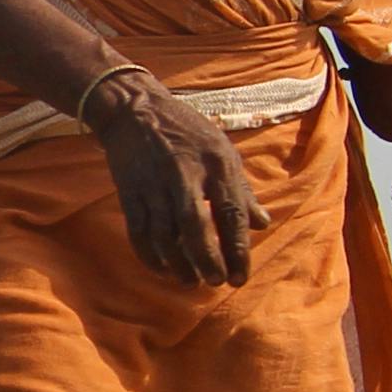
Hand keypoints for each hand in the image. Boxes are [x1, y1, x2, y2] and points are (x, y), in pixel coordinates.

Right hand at [83, 68, 263, 285]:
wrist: (134, 110)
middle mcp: (185, 174)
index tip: (241, 276)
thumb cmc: (186, 131)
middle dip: (208, 261)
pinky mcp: (130, 192)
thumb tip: (261, 224)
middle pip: (196, 228)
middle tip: (216, 281)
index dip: (238, 249)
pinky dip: (151, 256)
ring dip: (179, 264)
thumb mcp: (222, 150)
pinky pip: (140, 233)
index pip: (231, 213)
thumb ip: (242, 189)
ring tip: (192, 280)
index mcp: (216, 163)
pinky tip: (163, 268)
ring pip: (165, 236)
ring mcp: (154, 184)